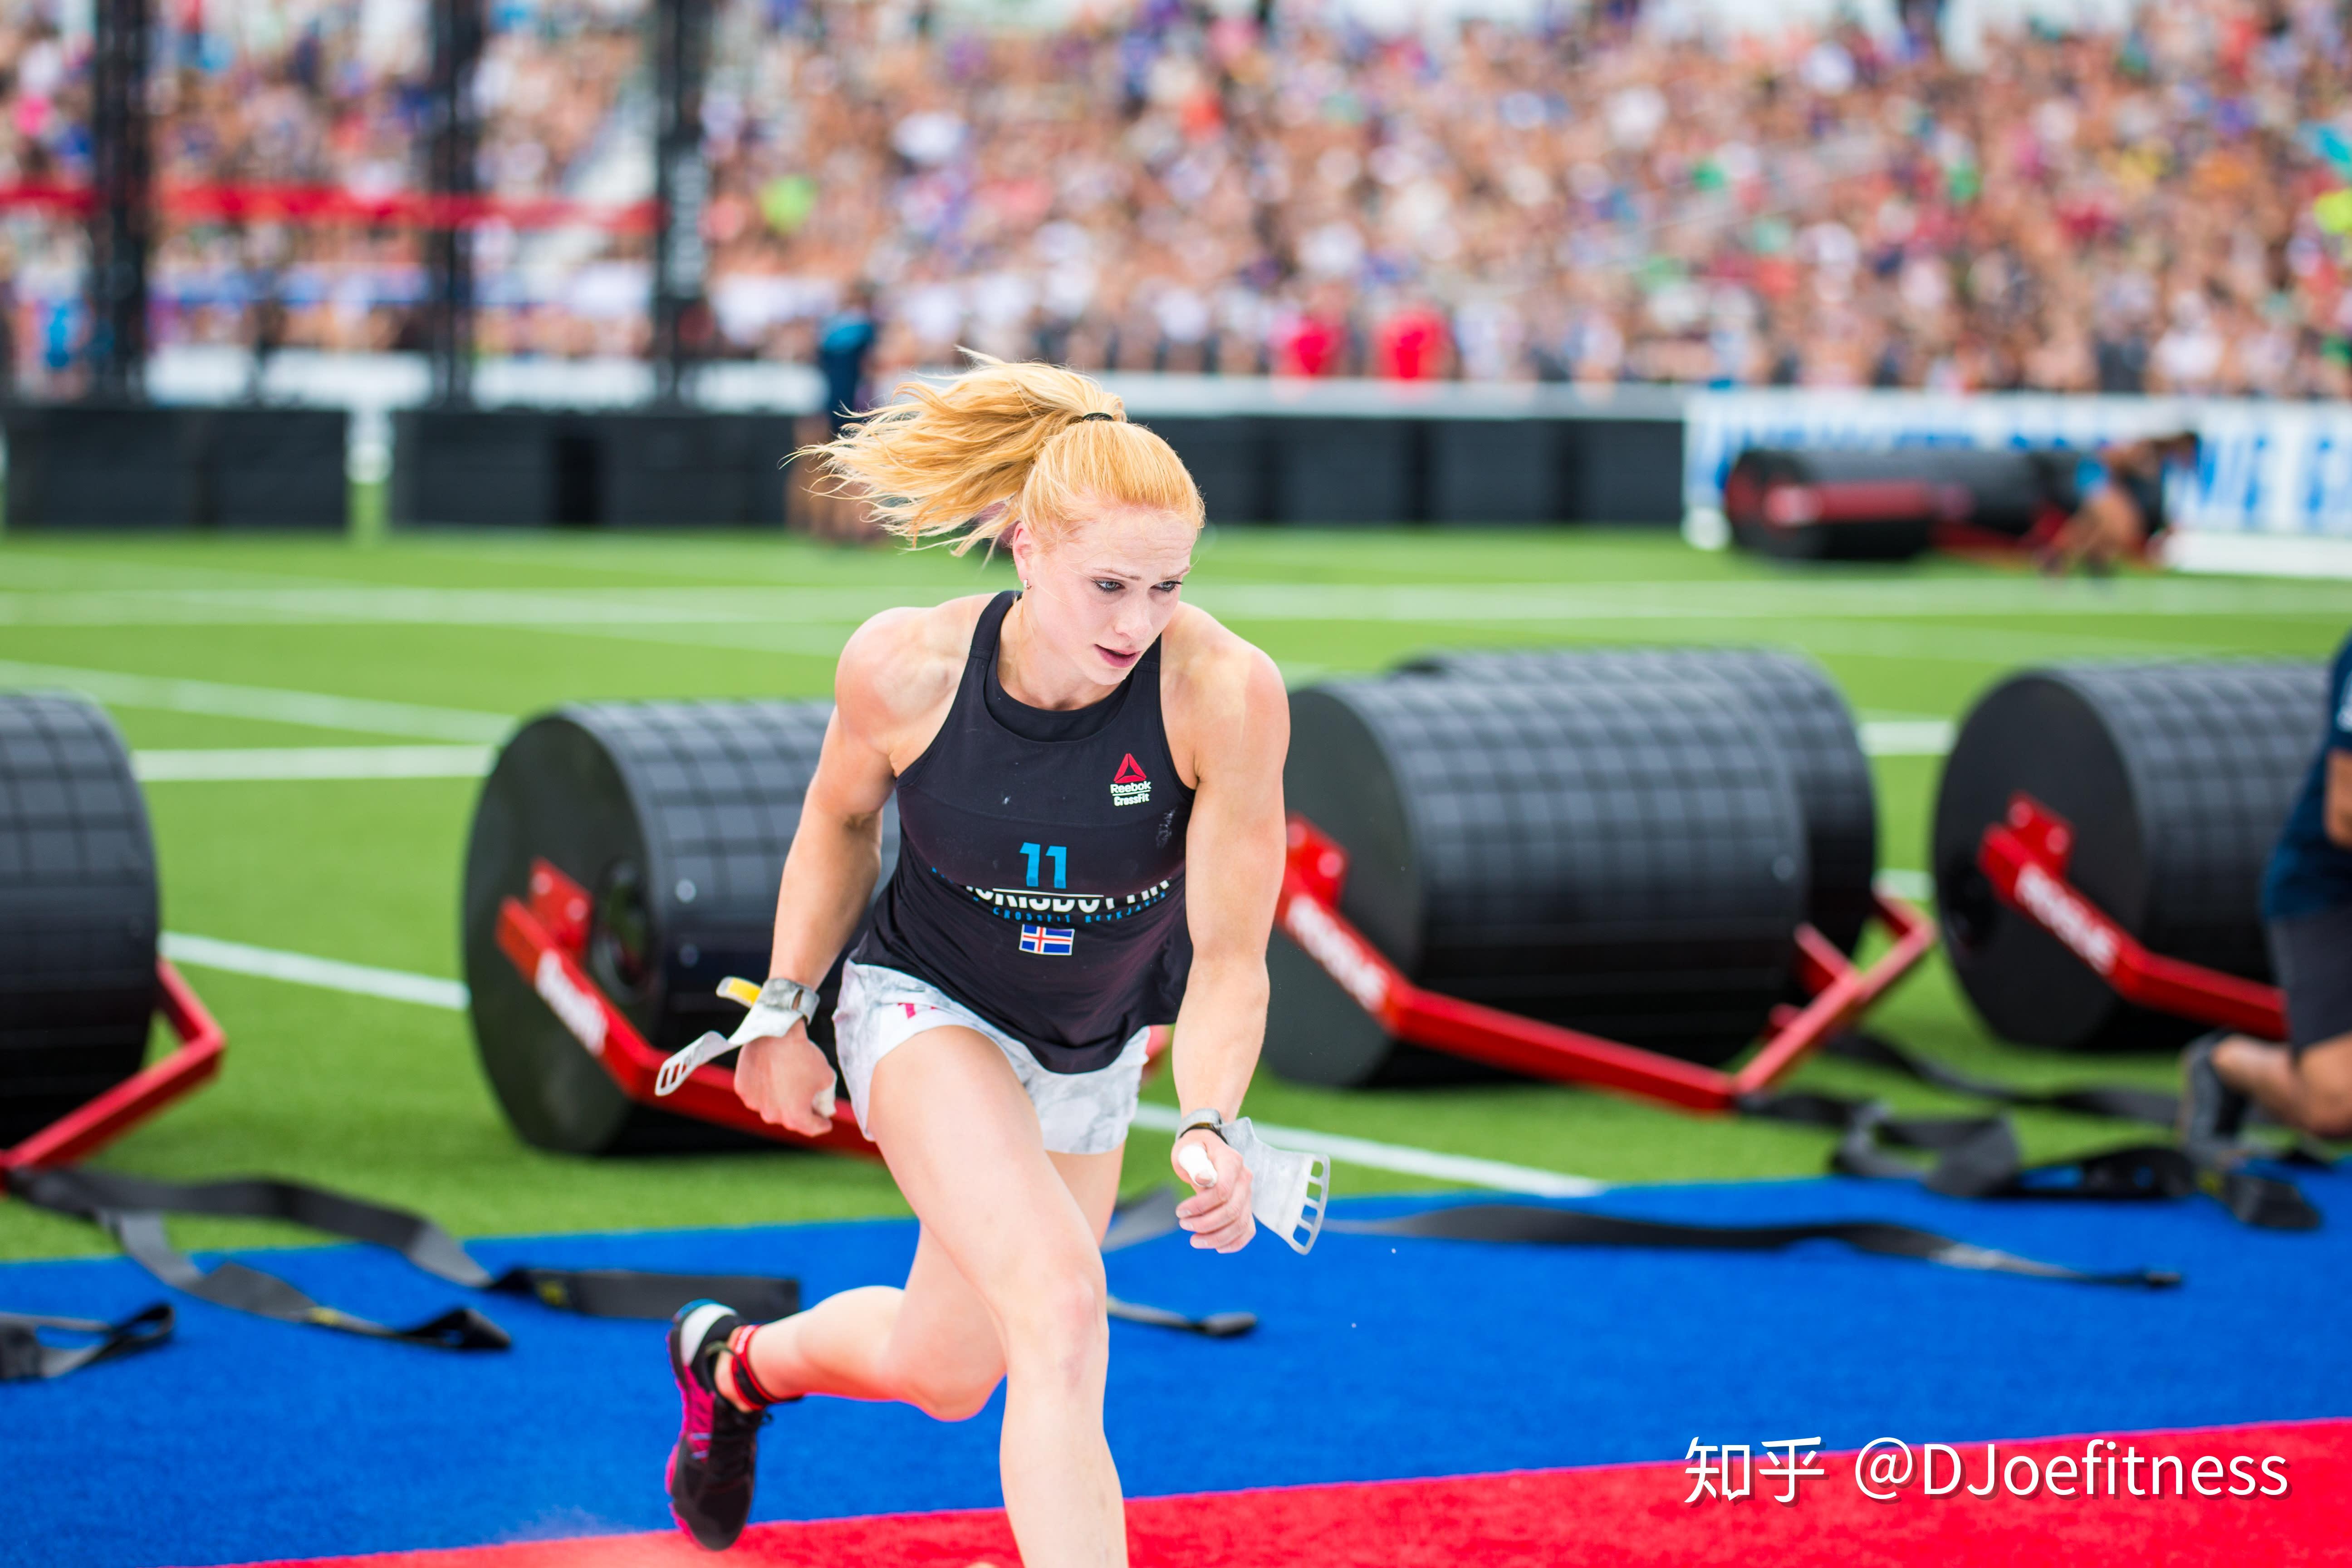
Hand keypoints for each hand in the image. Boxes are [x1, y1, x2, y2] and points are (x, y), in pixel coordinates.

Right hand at [732, 1023, 838, 1137]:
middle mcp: (772, 1115)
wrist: (777, 1033)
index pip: (812, 1127)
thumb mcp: (826, 1077)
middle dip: (800, 1111)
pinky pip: (757, 1094)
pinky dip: (764, 1089)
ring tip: (787, 1084)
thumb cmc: (804, 1055)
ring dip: (780, 1101)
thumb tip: (826, 1109)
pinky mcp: (742, 1089)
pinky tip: (771, 1076)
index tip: (826, 1122)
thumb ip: (827, 1098)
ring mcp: (754, 1103)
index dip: (822, 1124)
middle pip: (789, 1118)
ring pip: (771, 1106)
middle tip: (809, 1102)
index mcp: (795, 1117)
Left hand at [1171, 1129, 1253, 1252]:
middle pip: (1231, 1211)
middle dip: (1205, 1224)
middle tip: (1183, 1225)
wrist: (1205, 1150)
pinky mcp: (1245, 1207)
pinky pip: (1247, 1230)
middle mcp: (1244, 1179)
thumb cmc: (1193, 1149)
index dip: (1200, 1206)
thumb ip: (1195, 1162)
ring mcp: (1247, 1194)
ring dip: (1217, 1238)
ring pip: (1240, 1224)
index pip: (1222, 1190)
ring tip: (1194, 1241)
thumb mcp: (1188, 1149)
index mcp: (1232, 1161)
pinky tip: (1217, 1248)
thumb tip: (1203, 1179)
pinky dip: (1234, 1243)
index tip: (1179, 1211)